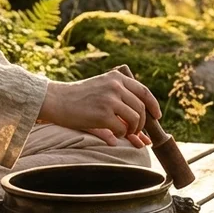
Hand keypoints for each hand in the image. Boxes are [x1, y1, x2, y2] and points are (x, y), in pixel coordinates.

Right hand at [38, 67, 161, 147]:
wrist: (56, 100)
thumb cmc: (78, 98)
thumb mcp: (101, 90)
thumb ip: (121, 101)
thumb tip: (141, 127)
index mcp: (116, 77)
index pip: (143, 91)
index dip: (153, 105)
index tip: (157, 116)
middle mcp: (115, 85)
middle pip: (141, 107)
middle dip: (141, 123)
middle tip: (136, 132)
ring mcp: (110, 99)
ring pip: (135, 118)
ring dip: (132, 130)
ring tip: (124, 133)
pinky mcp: (103, 113)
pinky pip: (122, 129)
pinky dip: (121, 135)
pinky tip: (113, 134)